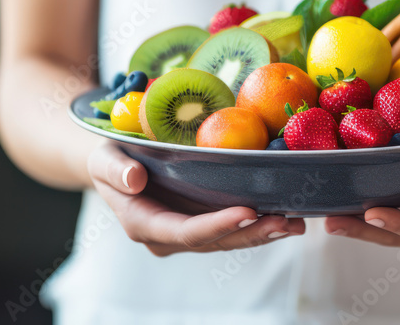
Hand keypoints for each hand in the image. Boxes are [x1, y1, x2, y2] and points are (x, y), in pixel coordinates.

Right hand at [88, 143, 304, 255]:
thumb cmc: (109, 158)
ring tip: (296, 223)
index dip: (217, 226)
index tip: (247, 213)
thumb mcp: (103, 158)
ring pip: (229, 239)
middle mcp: (170, 236)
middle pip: (215, 241)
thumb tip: (134, 179)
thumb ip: (114, 169)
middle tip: (286, 222)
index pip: (185, 232)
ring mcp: (189, 230)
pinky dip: (261, 223)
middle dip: (251, 234)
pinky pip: (233, 227)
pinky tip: (289, 216)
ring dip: (263, 233)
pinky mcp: (204, 220)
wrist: (115, 164)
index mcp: (144, 225)